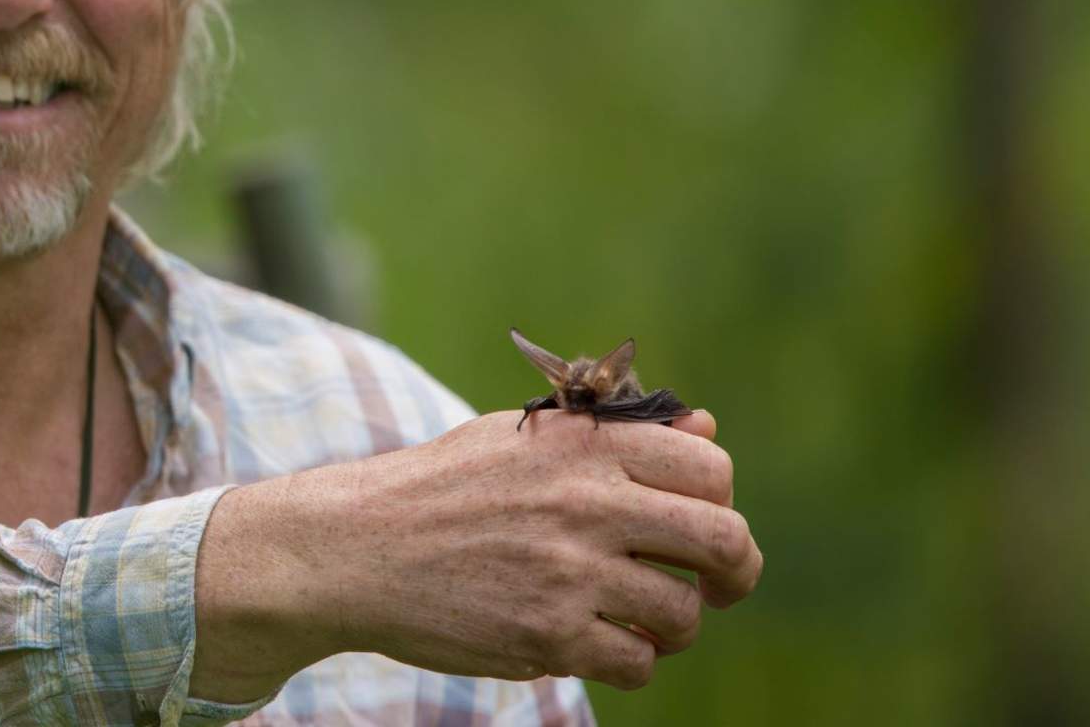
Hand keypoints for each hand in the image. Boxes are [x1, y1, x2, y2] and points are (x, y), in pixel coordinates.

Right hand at [192, 409, 761, 699]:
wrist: (354, 547)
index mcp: (583, 444)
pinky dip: (628, 659)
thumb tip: (706, 427)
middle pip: (723, 541)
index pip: (710, 467)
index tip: (701, 524)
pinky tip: (592, 640)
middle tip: (716, 586)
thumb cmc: (441, 488)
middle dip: (734, 573)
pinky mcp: (548, 636)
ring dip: (672, 625)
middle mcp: (585, 502)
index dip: (718, 500)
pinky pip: (637, 663)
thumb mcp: (521, 439)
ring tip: (631, 618)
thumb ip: (616, 435)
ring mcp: (568, 572)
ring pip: (683, 615)